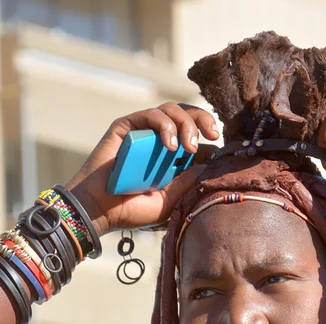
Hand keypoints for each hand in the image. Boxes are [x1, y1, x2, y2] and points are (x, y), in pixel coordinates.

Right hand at [64, 103, 219, 235]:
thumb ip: (188, 182)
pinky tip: (171, 145)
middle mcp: (160, 142)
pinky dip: (165, 125)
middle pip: (189, 117)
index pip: (199, 138)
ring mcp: (143, 133)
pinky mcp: (126, 127)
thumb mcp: (170, 201)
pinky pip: (150, 114)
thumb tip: (209, 164)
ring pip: (172, 110)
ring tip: (186, 147)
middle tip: (213, 134)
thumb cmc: (133, 210)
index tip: (226, 149)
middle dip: (205, 120)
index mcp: (174, 159)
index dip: (212, 138)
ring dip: (186, 123)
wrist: (100, 211)